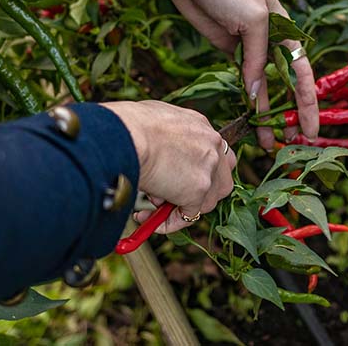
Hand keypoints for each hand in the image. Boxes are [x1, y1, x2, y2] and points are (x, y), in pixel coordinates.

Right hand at [101, 100, 234, 233]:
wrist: (125, 135)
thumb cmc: (127, 127)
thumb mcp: (154, 124)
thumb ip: (164, 141)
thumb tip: (156, 156)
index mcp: (200, 126)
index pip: (213, 153)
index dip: (200, 171)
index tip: (182, 179)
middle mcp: (211, 145)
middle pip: (222, 178)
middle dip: (203, 194)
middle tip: (174, 199)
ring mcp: (208, 168)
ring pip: (207, 200)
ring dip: (181, 208)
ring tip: (151, 208)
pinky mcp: (198, 189)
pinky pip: (189, 215)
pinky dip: (170, 222)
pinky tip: (150, 220)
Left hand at [135, 0, 318, 147]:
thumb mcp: (252, 20)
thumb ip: (257, 58)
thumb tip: (256, 93)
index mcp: (286, 28)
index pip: (303, 71)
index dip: (309, 102)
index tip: (312, 130)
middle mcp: (272, 40)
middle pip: (286, 84)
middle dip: (292, 113)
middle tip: (294, 143)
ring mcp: (250, 47)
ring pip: (262, 88)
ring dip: (265, 114)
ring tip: (266, 143)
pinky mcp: (229, 51)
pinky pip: (242, 81)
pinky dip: (246, 99)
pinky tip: (249, 118)